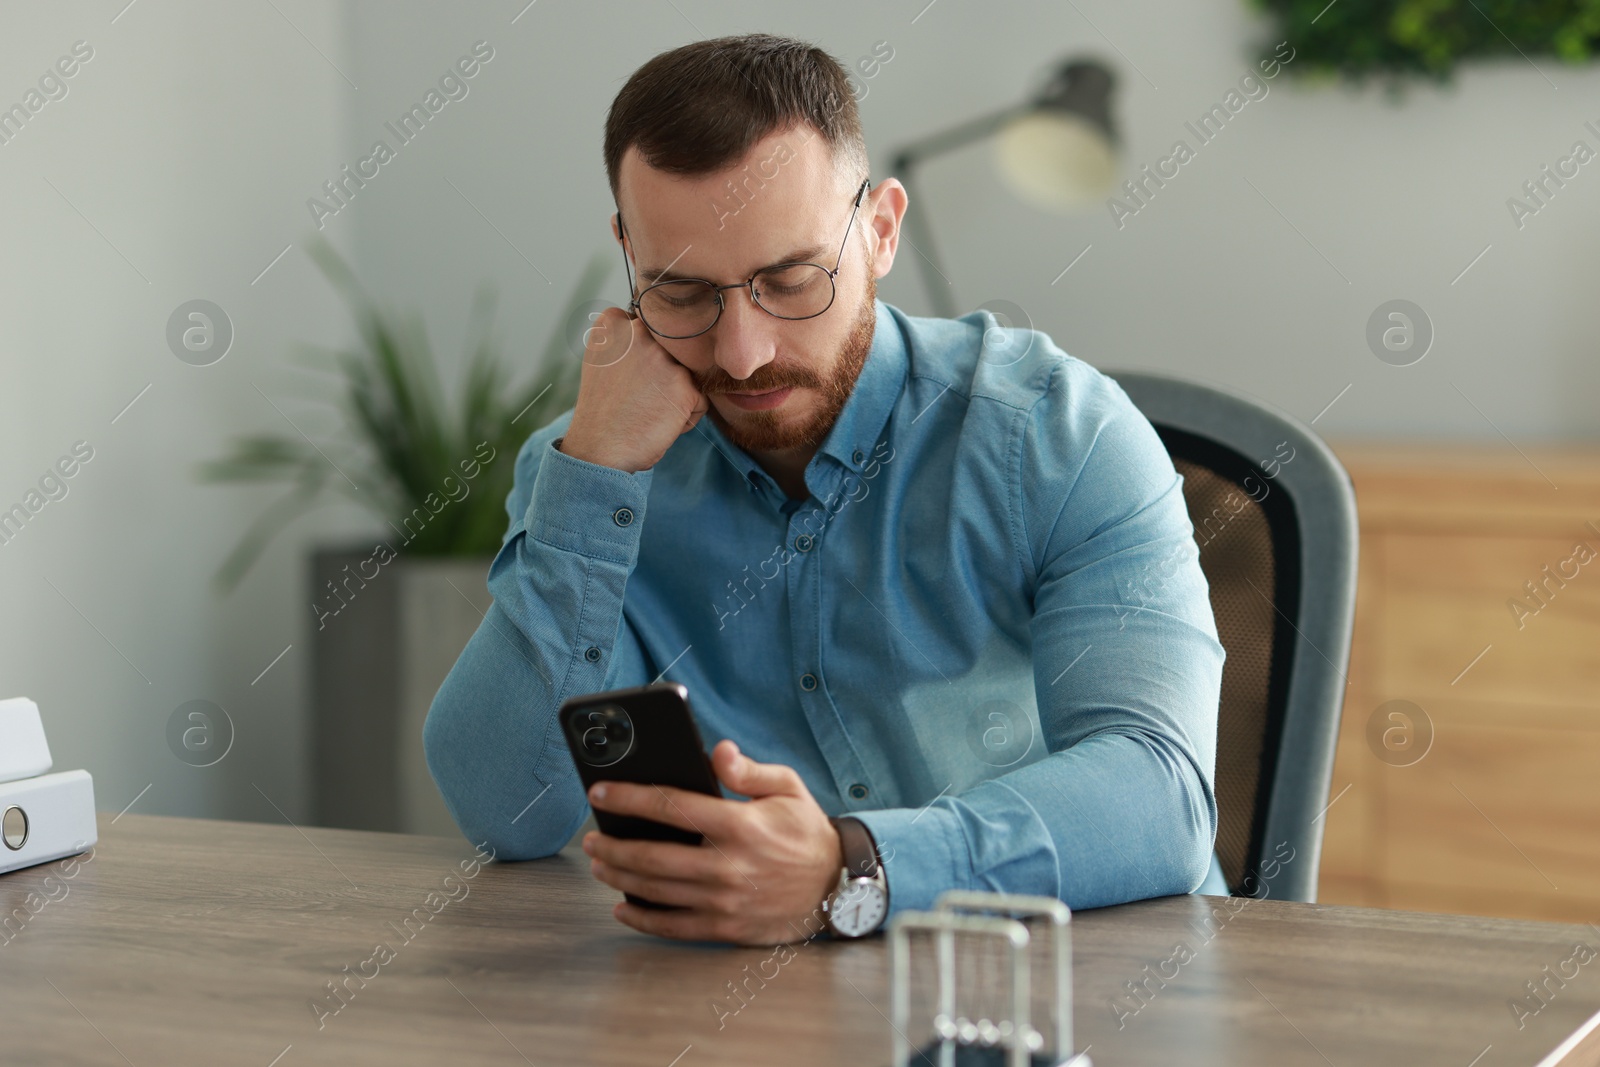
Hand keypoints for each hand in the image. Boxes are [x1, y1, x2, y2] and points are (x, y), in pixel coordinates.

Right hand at [559, 307, 707, 472]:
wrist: (600, 450)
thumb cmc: (603, 411)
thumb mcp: (603, 361)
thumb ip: (626, 338)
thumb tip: (656, 331)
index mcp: (613, 323)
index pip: (651, 328)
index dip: (644, 356)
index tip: (623, 376)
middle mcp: (638, 332)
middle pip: (673, 350)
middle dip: (664, 373)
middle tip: (636, 396)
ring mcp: (663, 358)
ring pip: (688, 374)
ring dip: (677, 394)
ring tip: (648, 410)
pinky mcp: (685, 385)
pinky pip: (700, 400)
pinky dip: (686, 417)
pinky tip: (659, 423)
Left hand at [582, 740, 843, 944]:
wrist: (837, 885)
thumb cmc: (806, 832)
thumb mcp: (787, 788)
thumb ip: (748, 770)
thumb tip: (718, 751)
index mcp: (740, 825)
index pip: (671, 807)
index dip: (629, 798)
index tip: (600, 792)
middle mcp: (728, 865)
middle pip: (653, 856)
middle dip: (613, 845)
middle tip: (592, 838)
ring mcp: (725, 900)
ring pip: (657, 891)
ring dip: (620, 877)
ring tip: (600, 864)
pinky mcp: (726, 926)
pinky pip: (674, 927)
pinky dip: (643, 919)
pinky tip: (623, 907)